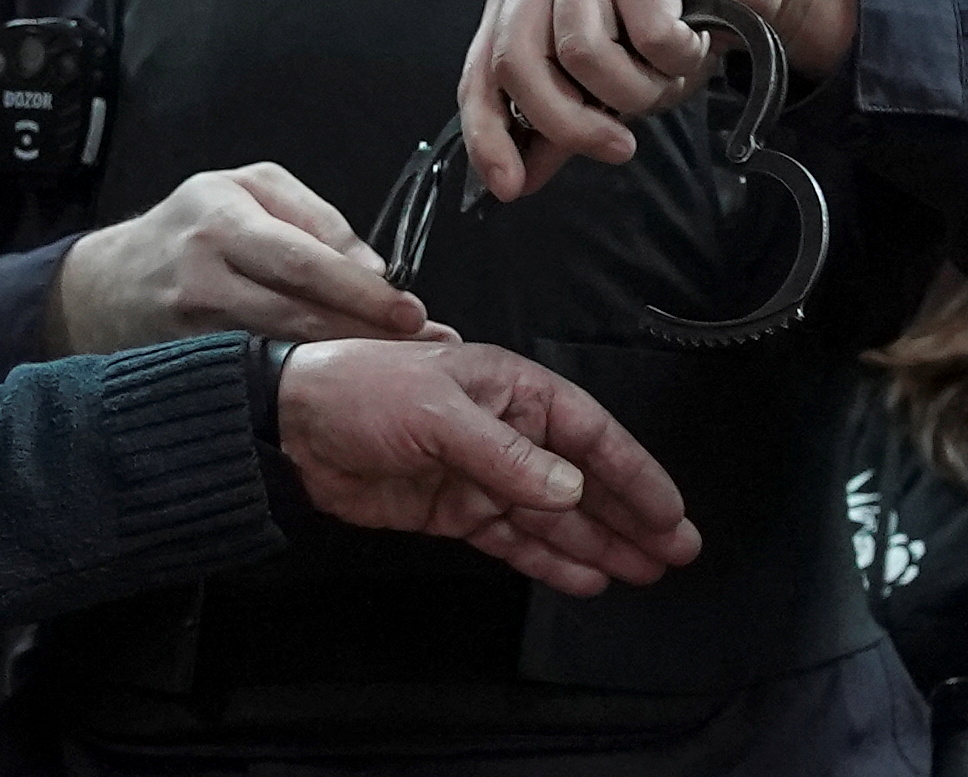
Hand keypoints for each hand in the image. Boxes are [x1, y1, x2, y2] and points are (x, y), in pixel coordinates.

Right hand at [45, 164, 445, 355]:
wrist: (103, 288)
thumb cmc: (190, 225)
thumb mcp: (248, 188)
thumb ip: (315, 217)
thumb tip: (374, 266)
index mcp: (222, 219)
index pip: (303, 260)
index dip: (361, 291)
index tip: (412, 312)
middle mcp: (203, 275)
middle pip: (298, 313)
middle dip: (367, 335)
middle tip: (429, 350)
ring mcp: (191, 330)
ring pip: (283, 352)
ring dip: (346, 364)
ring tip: (400, 371)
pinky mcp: (190, 368)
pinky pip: (260, 375)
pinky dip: (307, 382)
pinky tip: (346, 387)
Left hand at [275, 337, 701, 596]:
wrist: (290, 426)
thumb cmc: (362, 392)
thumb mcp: (437, 414)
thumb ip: (506, 456)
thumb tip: (570, 491)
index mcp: (510, 388)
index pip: (588, 432)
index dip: (633, 473)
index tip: (670, 511)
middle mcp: (506, 431)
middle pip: (582, 478)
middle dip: (630, 514)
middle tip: (678, 551)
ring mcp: (482, 475)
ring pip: (556, 516)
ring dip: (600, 543)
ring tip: (646, 571)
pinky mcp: (456, 511)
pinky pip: (515, 539)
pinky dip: (550, 560)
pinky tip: (588, 578)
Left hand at [458, 0, 857, 202]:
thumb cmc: (677, 24)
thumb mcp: (611, 84)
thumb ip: (562, 123)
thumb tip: (517, 179)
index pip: (479, 73)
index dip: (487, 136)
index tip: (509, 188)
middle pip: (517, 62)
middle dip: (568, 123)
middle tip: (619, 147)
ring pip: (582, 52)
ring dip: (637, 89)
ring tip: (668, 76)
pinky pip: (647, 32)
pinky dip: (679, 59)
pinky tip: (695, 42)